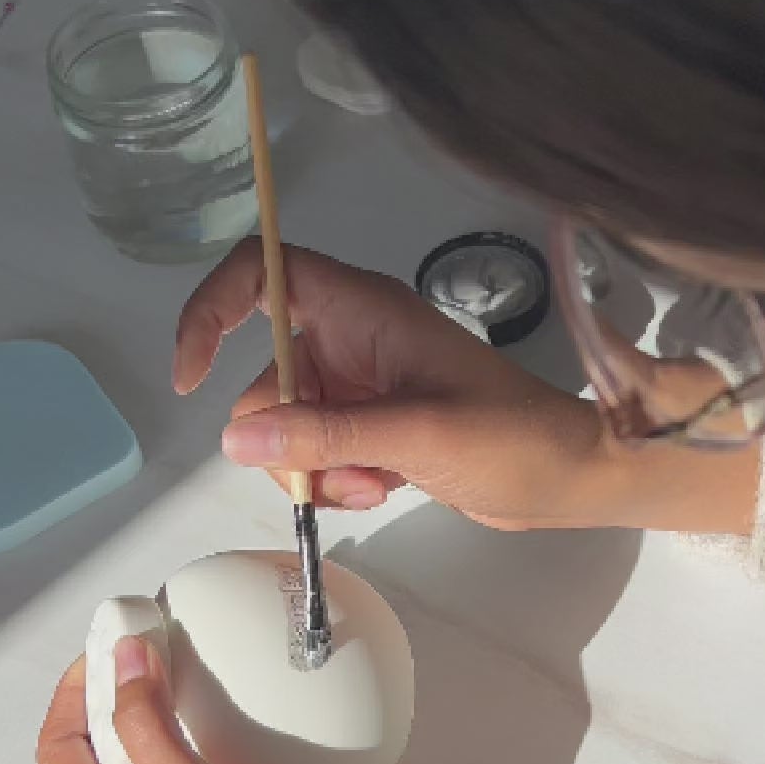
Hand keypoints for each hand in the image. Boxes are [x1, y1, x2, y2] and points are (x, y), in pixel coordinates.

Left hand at [37, 640, 426, 763]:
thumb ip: (150, 728)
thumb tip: (122, 660)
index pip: (57, 749)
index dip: (71, 692)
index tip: (114, 647)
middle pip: (92, 754)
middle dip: (110, 694)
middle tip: (150, 648)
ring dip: (147, 715)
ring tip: (182, 675)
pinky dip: (185, 742)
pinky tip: (223, 728)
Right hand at [174, 239, 626, 530]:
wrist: (571, 475)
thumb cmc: (512, 437)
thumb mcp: (416, 435)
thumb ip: (325, 435)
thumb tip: (233, 440)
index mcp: (363, 309)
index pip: (262, 273)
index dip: (213, 310)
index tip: (193, 375)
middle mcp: (353, 339)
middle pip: (266, 375)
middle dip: (285, 436)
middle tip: (334, 473)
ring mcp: (362, 385)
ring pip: (288, 426)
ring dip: (316, 467)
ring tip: (374, 484)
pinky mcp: (374, 427)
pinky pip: (319, 452)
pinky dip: (338, 479)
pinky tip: (382, 490)